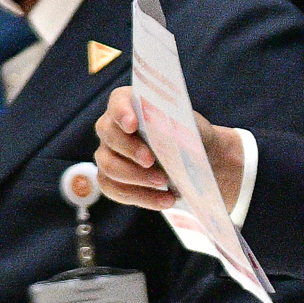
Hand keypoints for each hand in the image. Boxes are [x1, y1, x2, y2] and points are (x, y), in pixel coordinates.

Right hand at [94, 87, 244, 210]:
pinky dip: (142, 197)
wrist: (196, 160)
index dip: (122, 112)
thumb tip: (168, 133)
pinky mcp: (111, 180)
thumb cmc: (190, 136)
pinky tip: (165, 200)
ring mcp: (107, 154)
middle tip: (151, 161)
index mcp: (129, 103)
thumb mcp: (191, 127)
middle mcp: (111, 127)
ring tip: (164, 183)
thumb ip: (178, 126)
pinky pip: (116, 190)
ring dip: (136, 177)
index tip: (132, 125)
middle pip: (109, 135)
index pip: (118, 102)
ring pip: (109, 166)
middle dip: (130, 149)